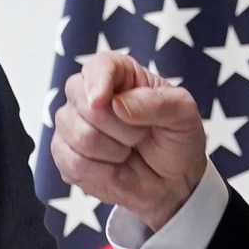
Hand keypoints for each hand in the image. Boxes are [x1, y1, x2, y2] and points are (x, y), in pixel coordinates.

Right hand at [52, 52, 207, 233]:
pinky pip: (72, 163)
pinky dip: (101, 172)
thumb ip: (158, 103)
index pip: (98, 67)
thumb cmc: (175, 140)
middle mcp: (88, 94)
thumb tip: (117, 104)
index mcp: (118, 73)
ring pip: (80, 137)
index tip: (106, 102)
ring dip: (114, 152)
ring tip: (127, 151)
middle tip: (139, 136)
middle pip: (85, 105)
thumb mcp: (183, 115)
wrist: (171, 181)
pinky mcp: (64, 154)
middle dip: (120, 129)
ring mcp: (72, 124)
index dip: (99, 83)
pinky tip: (114, 167)